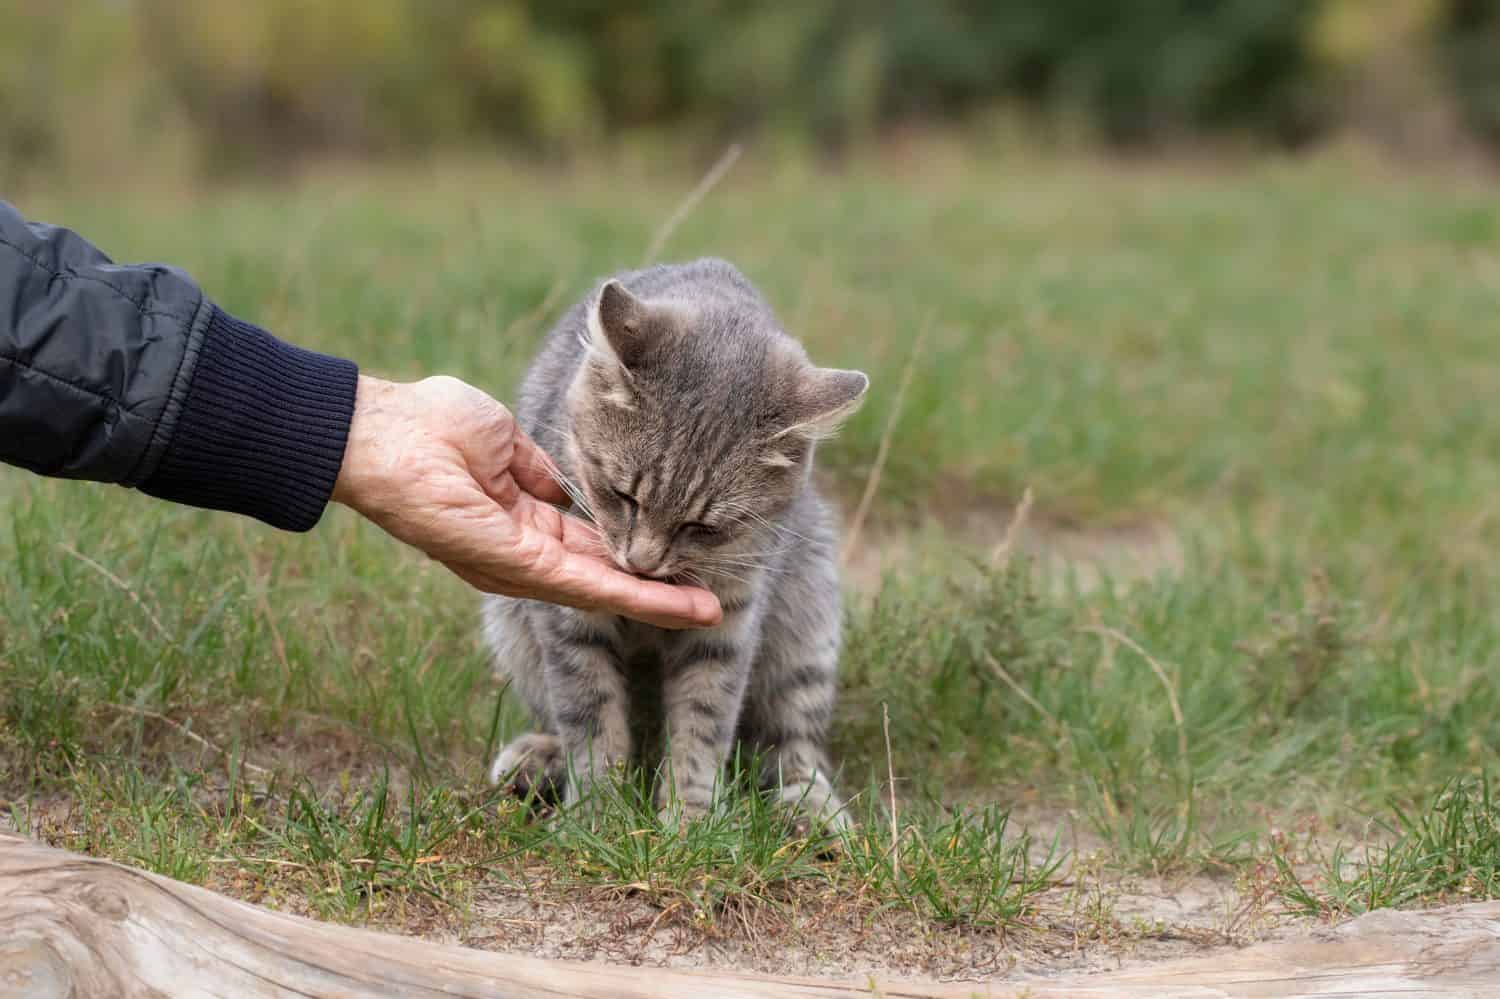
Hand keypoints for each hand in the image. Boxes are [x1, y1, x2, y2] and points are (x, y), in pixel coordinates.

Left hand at [331, 375, 721, 628]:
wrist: (383, 432)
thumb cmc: (428, 423)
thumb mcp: (503, 439)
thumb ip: (538, 469)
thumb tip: (566, 486)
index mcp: (521, 520)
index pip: (590, 546)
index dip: (632, 555)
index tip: (677, 557)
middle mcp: (523, 553)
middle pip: (604, 578)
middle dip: (657, 592)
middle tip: (711, 605)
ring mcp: (519, 564)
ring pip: (602, 591)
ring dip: (657, 604)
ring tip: (708, 612)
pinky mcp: (516, 566)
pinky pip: (584, 585)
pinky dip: (632, 596)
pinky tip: (672, 602)